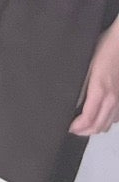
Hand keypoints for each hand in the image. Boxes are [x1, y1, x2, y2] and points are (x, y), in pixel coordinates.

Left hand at [71, 21, 118, 136]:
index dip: (77, 127)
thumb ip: (80, 84)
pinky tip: (98, 118)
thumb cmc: (103, 50)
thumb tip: (69, 99)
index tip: (67, 127)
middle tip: (72, 130)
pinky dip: (106, 122)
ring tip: (83, 126)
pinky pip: (116, 117)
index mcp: (100, 91)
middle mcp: (112, 99)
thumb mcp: (85, 66)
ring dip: (95, 128)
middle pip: (99, 126)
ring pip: (109, 124)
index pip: (88, 118)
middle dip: (84, 131)